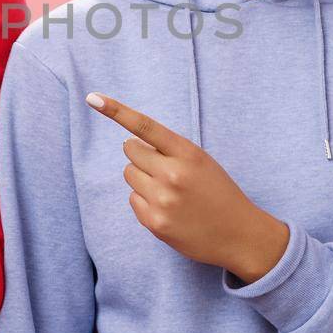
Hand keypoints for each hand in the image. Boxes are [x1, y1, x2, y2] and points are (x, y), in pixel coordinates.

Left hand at [86, 92, 289, 284]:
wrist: (239, 234)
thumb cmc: (218, 193)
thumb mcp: (201, 162)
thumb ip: (170, 151)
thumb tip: (130, 145)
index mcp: (188, 153)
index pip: (146, 126)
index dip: (117, 111)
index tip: (93, 98)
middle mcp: (173, 174)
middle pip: (131, 151)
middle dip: (141, 156)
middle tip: (163, 168)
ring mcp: (162, 200)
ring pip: (129, 175)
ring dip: (142, 178)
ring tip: (169, 191)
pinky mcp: (155, 223)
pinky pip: (133, 200)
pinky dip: (145, 201)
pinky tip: (168, 208)